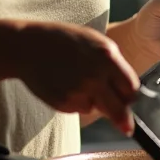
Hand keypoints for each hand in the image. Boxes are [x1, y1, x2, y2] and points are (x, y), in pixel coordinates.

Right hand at [17, 22, 139, 135]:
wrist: (27, 46)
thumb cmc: (62, 40)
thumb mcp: (93, 41)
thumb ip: (113, 63)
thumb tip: (129, 91)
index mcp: (107, 56)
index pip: (132, 88)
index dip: (129, 94)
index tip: (126, 97)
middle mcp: (95, 75)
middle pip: (120, 109)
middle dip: (121, 114)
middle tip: (122, 119)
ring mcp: (79, 90)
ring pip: (98, 109)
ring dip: (94, 102)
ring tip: (76, 81)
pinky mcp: (64, 103)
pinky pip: (80, 109)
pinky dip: (77, 102)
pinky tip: (65, 85)